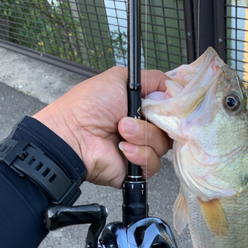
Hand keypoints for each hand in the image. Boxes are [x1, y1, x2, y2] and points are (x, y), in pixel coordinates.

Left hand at [32, 66, 170, 187]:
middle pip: (170, 128)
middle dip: (155, 121)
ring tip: (121, 131)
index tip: (170, 105)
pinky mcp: (137, 169)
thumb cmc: (89, 106)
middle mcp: (143, 127)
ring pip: (163, 146)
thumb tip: (174, 87)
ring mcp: (141, 148)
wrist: (73, 135)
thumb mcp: (122, 78)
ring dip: (143, 136)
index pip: (170, 108)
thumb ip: (153, 79)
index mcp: (141, 106)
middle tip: (135, 116)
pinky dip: (140, 154)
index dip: (173, 108)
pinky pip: (153, 164)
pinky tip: (123, 149)